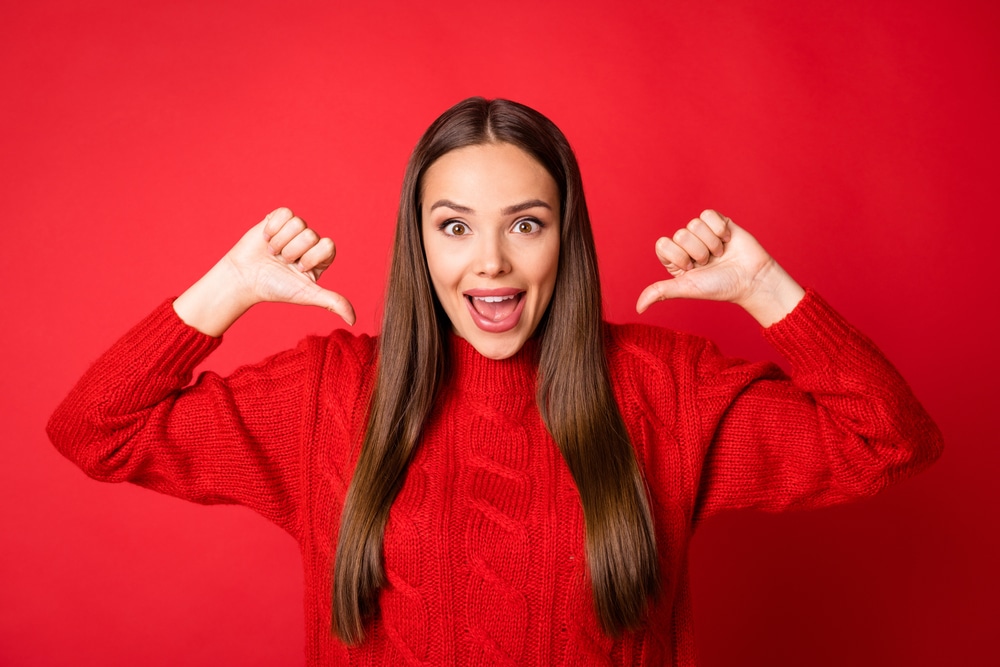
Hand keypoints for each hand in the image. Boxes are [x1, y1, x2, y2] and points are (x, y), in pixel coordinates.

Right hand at [174, 208, 355, 335]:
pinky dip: (272, 228)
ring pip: (298, 223)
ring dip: (281, 241)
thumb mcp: (306, 295)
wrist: (245, 279)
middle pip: (311, 234)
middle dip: (292, 251)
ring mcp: (294, 230)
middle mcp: (310, 243)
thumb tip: (353, 320)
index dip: (311, 257)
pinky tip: (266, 239)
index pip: (328, 245)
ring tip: (273, 252)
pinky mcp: (278, 219)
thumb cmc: (276, 288)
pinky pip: (284, 213)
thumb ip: (333, 302)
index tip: (298, 269)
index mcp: (321, 257)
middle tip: (283, 261)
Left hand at [635, 210, 804, 325]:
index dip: (679, 256)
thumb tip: (638, 308)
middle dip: (698, 251)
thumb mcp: (686, 288)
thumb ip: (660, 291)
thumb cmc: (719, 286)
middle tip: (710, 263)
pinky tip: (727, 240)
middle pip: (680, 234)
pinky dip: (719, 229)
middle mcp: (686, 245)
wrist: (751, 279)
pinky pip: (708, 214)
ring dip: (711, 243)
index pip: (663, 244)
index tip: (692, 268)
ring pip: (694, 224)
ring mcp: (702, 232)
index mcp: (675, 259)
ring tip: (720, 254)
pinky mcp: (718, 222)